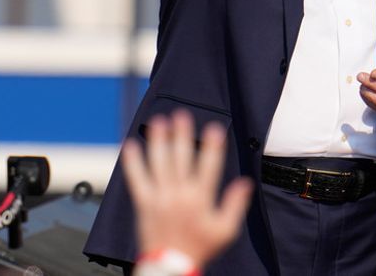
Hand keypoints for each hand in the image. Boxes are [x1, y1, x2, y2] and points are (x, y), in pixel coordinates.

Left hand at [122, 110, 252, 269]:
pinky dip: (133, 162)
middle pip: (180, 159)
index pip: (208, 167)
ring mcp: (159, 197)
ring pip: (158, 164)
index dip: (212, 147)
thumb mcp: (225, 230)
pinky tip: (130, 146)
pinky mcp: (144, 203)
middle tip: (181, 115)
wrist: (171, 266)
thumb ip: (235, 205)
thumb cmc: (199, 248)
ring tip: (158, 123)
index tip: (214, 128)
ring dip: (158, 141)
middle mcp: (179, 195)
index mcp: (200, 199)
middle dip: (181, 135)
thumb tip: (245, 183)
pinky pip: (136, 179)